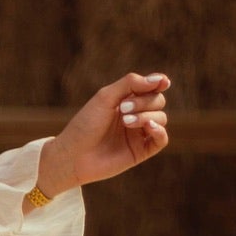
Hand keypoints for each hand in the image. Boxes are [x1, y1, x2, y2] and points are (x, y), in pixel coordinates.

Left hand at [36, 73, 170, 201]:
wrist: (73, 155)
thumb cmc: (85, 124)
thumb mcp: (105, 97)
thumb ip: (131, 84)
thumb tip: (161, 79)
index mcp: (126, 100)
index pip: (150, 87)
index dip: (158, 83)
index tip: (162, 83)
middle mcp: (135, 115)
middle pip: (157, 101)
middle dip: (145, 102)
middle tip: (123, 108)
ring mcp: (138, 133)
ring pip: (161, 118)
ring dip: (146, 116)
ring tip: (126, 121)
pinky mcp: (141, 151)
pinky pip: (162, 139)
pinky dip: (159, 131)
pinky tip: (149, 127)